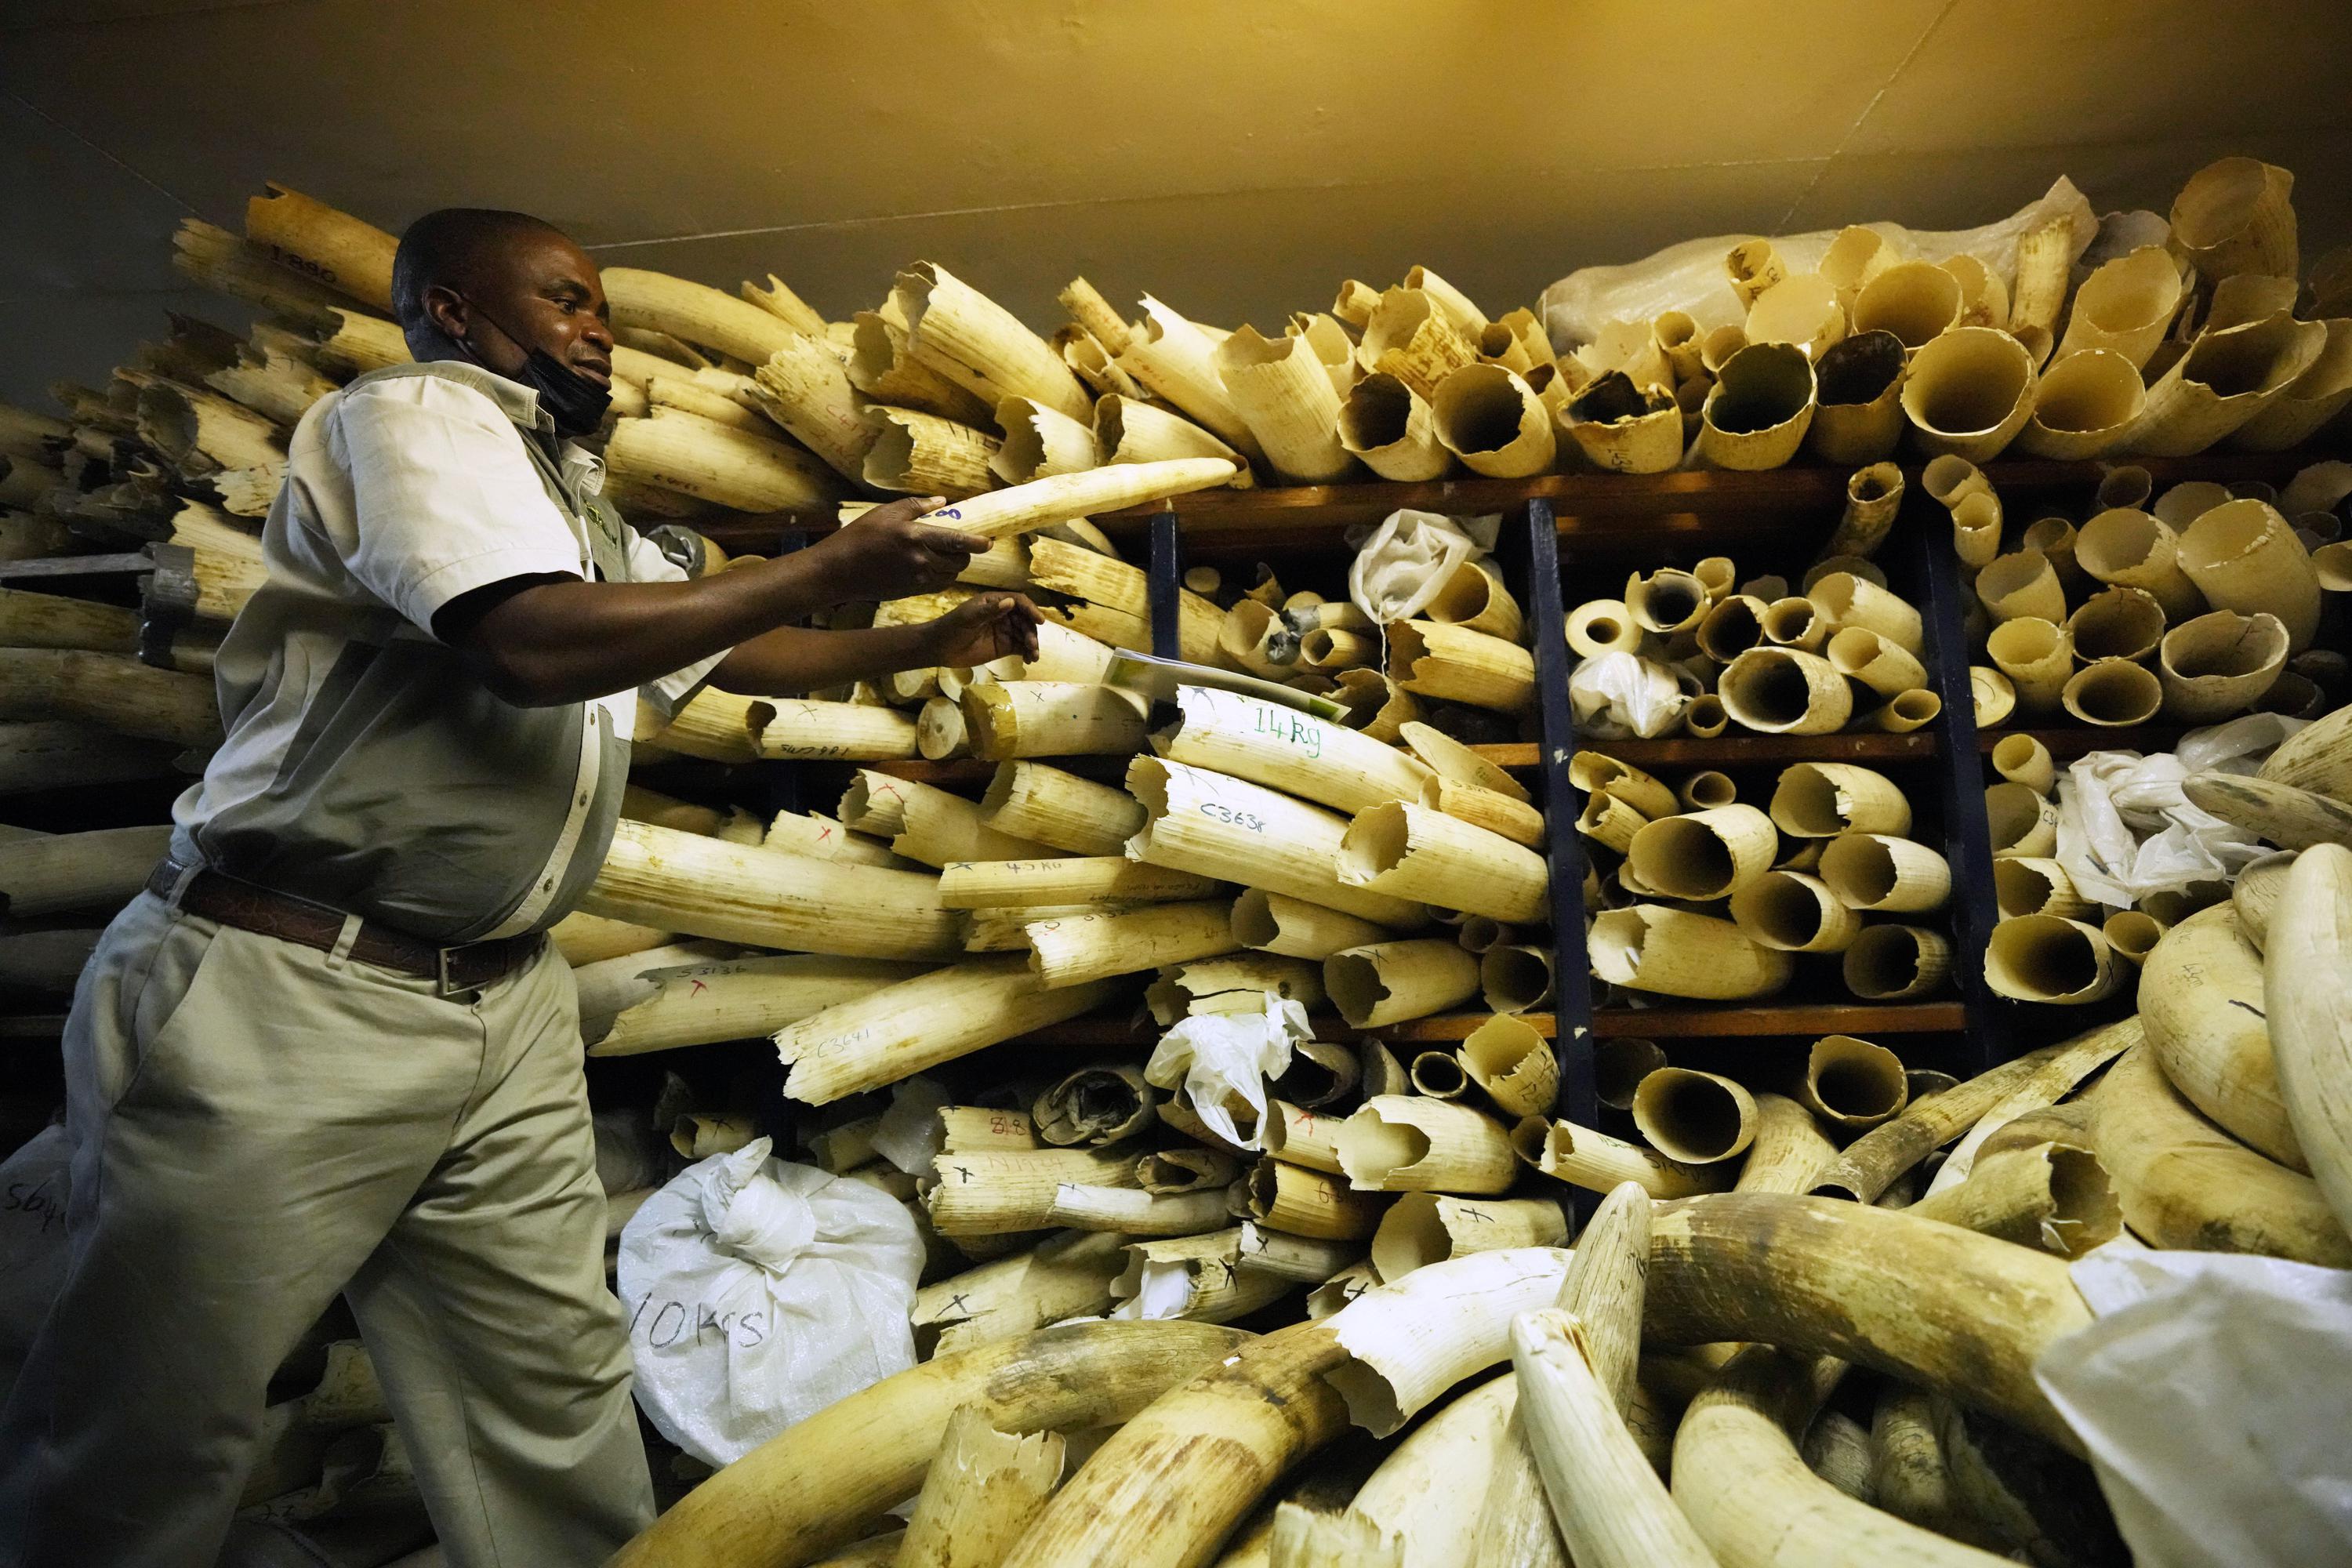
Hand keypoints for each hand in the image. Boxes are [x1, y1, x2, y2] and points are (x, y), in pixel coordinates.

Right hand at [814, 496, 985, 599]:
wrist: (840, 570)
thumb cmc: (860, 536)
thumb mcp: (886, 513)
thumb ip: (916, 506)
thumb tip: (943, 502)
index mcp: (915, 537)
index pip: (956, 541)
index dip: (977, 543)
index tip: (989, 542)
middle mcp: (920, 560)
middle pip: (958, 561)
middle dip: (967, 553)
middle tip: (965, 545)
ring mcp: (917, 579)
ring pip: (950, 574)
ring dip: (955, 565)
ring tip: (949, 554)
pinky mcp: (912, 592)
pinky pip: (939, 584)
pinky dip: (943, 575)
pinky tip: (935, 566)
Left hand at [924, 592, 1042, 667]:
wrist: (940, 649)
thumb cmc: (952, 628)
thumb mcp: (969, 617)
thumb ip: (990, 610)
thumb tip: (1011, 602)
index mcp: (994, 602)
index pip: (1018, 602)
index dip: (1031, 609)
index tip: (1040, 621)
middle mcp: (1003, 614)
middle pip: (1025, 620)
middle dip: (1031, 631)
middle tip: (1032, 645)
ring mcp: (1004, 631)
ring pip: (1025, 634)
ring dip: (1032, 644)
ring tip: (1033, 656)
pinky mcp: (1004, 647)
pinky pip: (1020, 648)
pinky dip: (1027, 653)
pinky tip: (1030, 660)